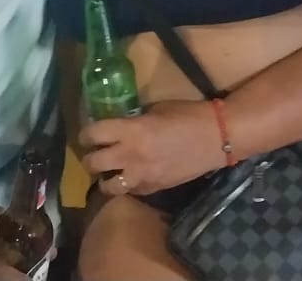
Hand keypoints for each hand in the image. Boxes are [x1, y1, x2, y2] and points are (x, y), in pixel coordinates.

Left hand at [79, 100, 226, 196]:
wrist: (216, 138)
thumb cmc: (188, 116)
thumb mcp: (156, 110)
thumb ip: (134, 120)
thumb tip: (120, 125)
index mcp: (131, 130)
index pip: (93, 134)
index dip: (85, 134)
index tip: (87, 134)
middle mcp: (131, 155)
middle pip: (92, 163)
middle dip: (89, 158)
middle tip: (94, 153)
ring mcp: (142, 175)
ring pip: (108, 186)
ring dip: (105, 178)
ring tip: (110, 172)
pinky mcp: (154, 188)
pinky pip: (131, 191)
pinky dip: (127, 186)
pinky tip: (132, 177)